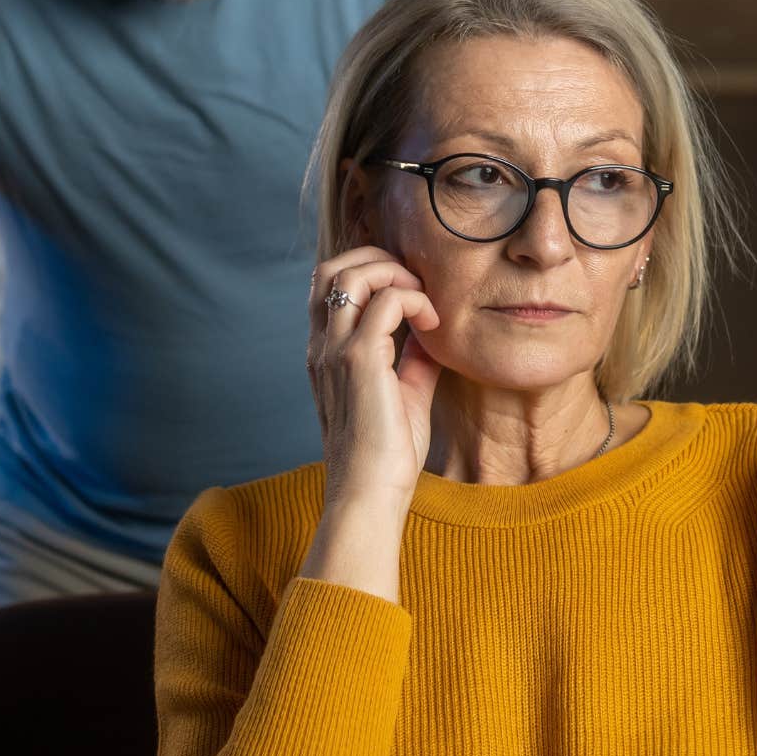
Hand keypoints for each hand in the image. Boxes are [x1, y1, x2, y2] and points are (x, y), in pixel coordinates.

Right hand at [306, 246, 443, 514]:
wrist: (369, 495)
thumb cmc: (385, 457)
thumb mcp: (403, 396)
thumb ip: (412, 360)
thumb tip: (433, 332)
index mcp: (325, 354)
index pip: (330, 287)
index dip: (368, 272)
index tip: (410, 295)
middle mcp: (323, 346)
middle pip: (331, 268)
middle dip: (377, 260)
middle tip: (415, 284)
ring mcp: (336, 351)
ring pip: (352, 274)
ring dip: (395, 273)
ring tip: (423, 300)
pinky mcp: (359, 360)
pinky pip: (386, 302)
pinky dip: (415, 301)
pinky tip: (433, 325)